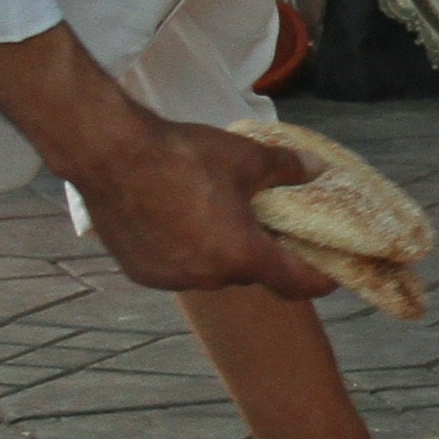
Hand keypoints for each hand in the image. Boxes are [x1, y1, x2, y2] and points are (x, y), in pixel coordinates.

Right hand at [75, 114, 335, 300]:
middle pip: (249, 271)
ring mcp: (173, 279)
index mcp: (242, 254)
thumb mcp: (246, 156)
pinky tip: (176, 220)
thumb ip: (286, 169)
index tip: (329, 276)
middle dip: (259, 250)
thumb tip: (315, 170)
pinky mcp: (142, 274)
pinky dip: (185, 251)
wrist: (110, 155)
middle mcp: (209, 277)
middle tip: (260, 221)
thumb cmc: (182, 154)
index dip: (317, 281)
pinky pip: (177, 268)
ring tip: (211, 213)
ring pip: (210, 270)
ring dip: (218, 251)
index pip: (295, 283)